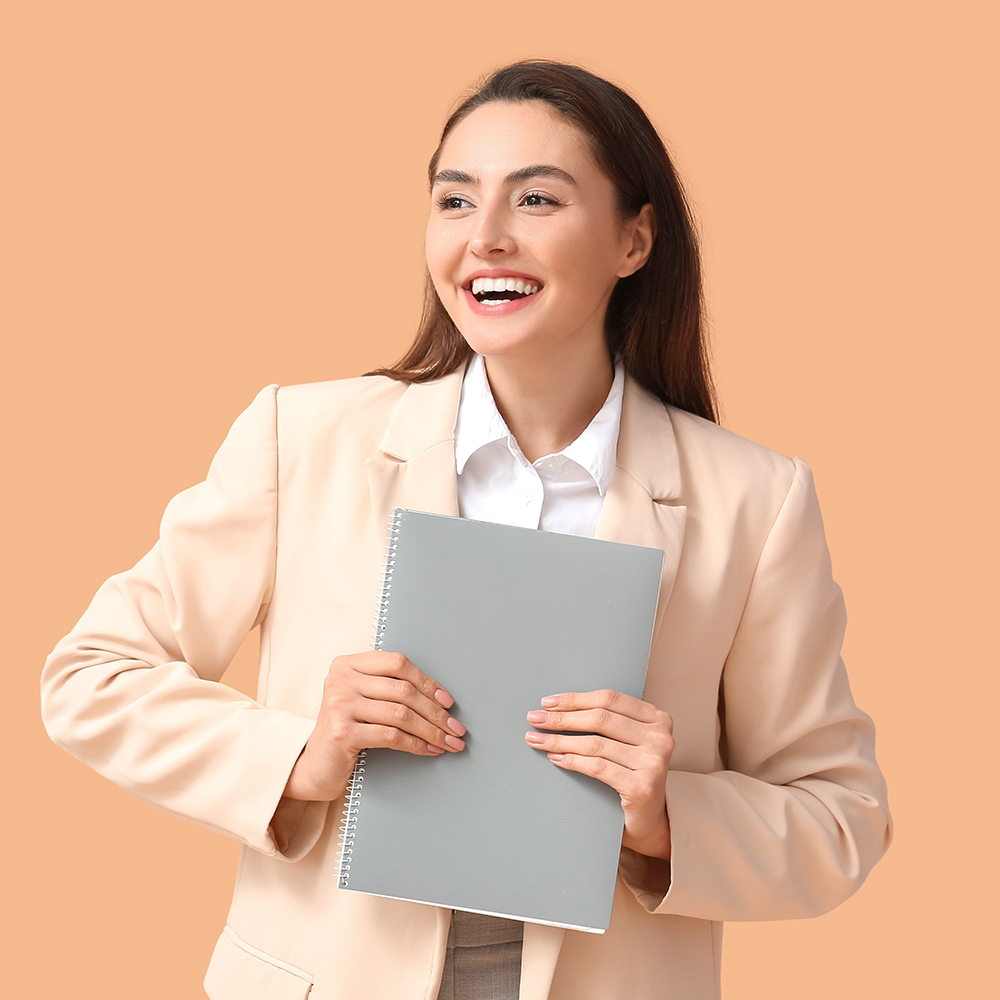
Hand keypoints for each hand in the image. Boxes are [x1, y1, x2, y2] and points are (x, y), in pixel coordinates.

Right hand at [283, 650, 466, 801]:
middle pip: (403, 690)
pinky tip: (430, 750)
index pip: (397, 664)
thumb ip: (389, 688)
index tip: (448, 701)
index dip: (427, 682)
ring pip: (401, 714)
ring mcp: (340, 704)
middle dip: (436, 712)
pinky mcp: (343, 732)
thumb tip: (440, 698)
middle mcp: (341, 679)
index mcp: (348, 664)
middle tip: (456, 728)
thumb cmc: (346, 729)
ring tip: (448, 742)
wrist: (314, 765)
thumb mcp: (363, 699)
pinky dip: (417, 744)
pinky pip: (392, 736)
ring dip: (432, 731)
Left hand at [524, 689, 673, 859]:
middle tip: (535, 719)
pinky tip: (555, 758)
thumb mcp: (626, 740)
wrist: (649, 818)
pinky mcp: (642, 787)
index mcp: (658, 718)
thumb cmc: (632, 773)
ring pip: (595, 743)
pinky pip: (597, 767)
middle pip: (600, 718)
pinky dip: (571, 761)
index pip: (609, 699)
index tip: (548, 703)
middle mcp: (661, 738)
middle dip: (562, 718)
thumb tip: (556, 707)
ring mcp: (654, 762)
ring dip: (560, 740)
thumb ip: (606, 720)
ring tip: (537, 740)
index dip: (575, 699)